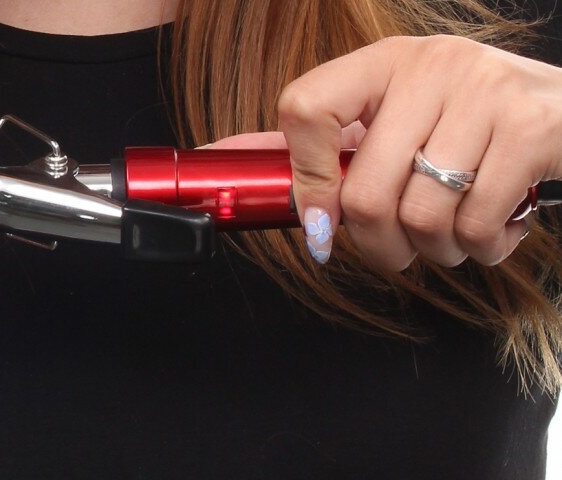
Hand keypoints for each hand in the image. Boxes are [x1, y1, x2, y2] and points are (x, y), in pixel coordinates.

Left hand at [225, 35, 561, 269]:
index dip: (304, 180)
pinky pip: (476, 225)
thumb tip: (230, 163)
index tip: (320, 222)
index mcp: (382, 64)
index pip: (305, 109)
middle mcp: (430, 67)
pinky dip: (480, 248)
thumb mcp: (396, 119)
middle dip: (378, 246)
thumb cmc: (470, 126)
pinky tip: (492, 228)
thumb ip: (321, 145)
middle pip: (365, 192)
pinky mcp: (531, 128)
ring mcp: (483, 92)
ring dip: (435, 251)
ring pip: (420, 216)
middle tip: (398, 249)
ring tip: (453, 234)